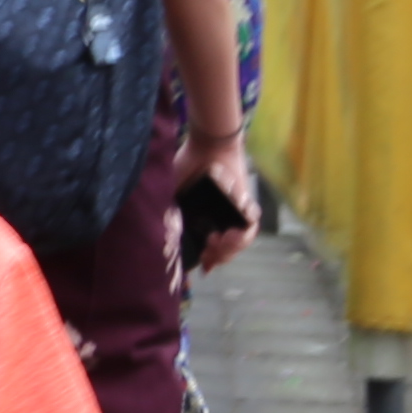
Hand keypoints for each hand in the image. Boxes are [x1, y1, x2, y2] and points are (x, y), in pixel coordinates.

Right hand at [182, 136, 257, 275]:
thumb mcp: (171, 190)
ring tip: (225, 239)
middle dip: (220, 256)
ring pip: (241, 240)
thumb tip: (159, 235)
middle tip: (211, 251)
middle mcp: (219, 219)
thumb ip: (168, 212)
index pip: (207, 249)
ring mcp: (234, 213)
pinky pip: (251, 223)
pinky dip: (246, 230)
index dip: (207, 260)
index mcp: (200, 220)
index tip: (204, 268)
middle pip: (226, 250)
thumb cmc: (187, 165)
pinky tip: (236, 231)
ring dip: (233, 246)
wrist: (209, 145)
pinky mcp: (247, 203)